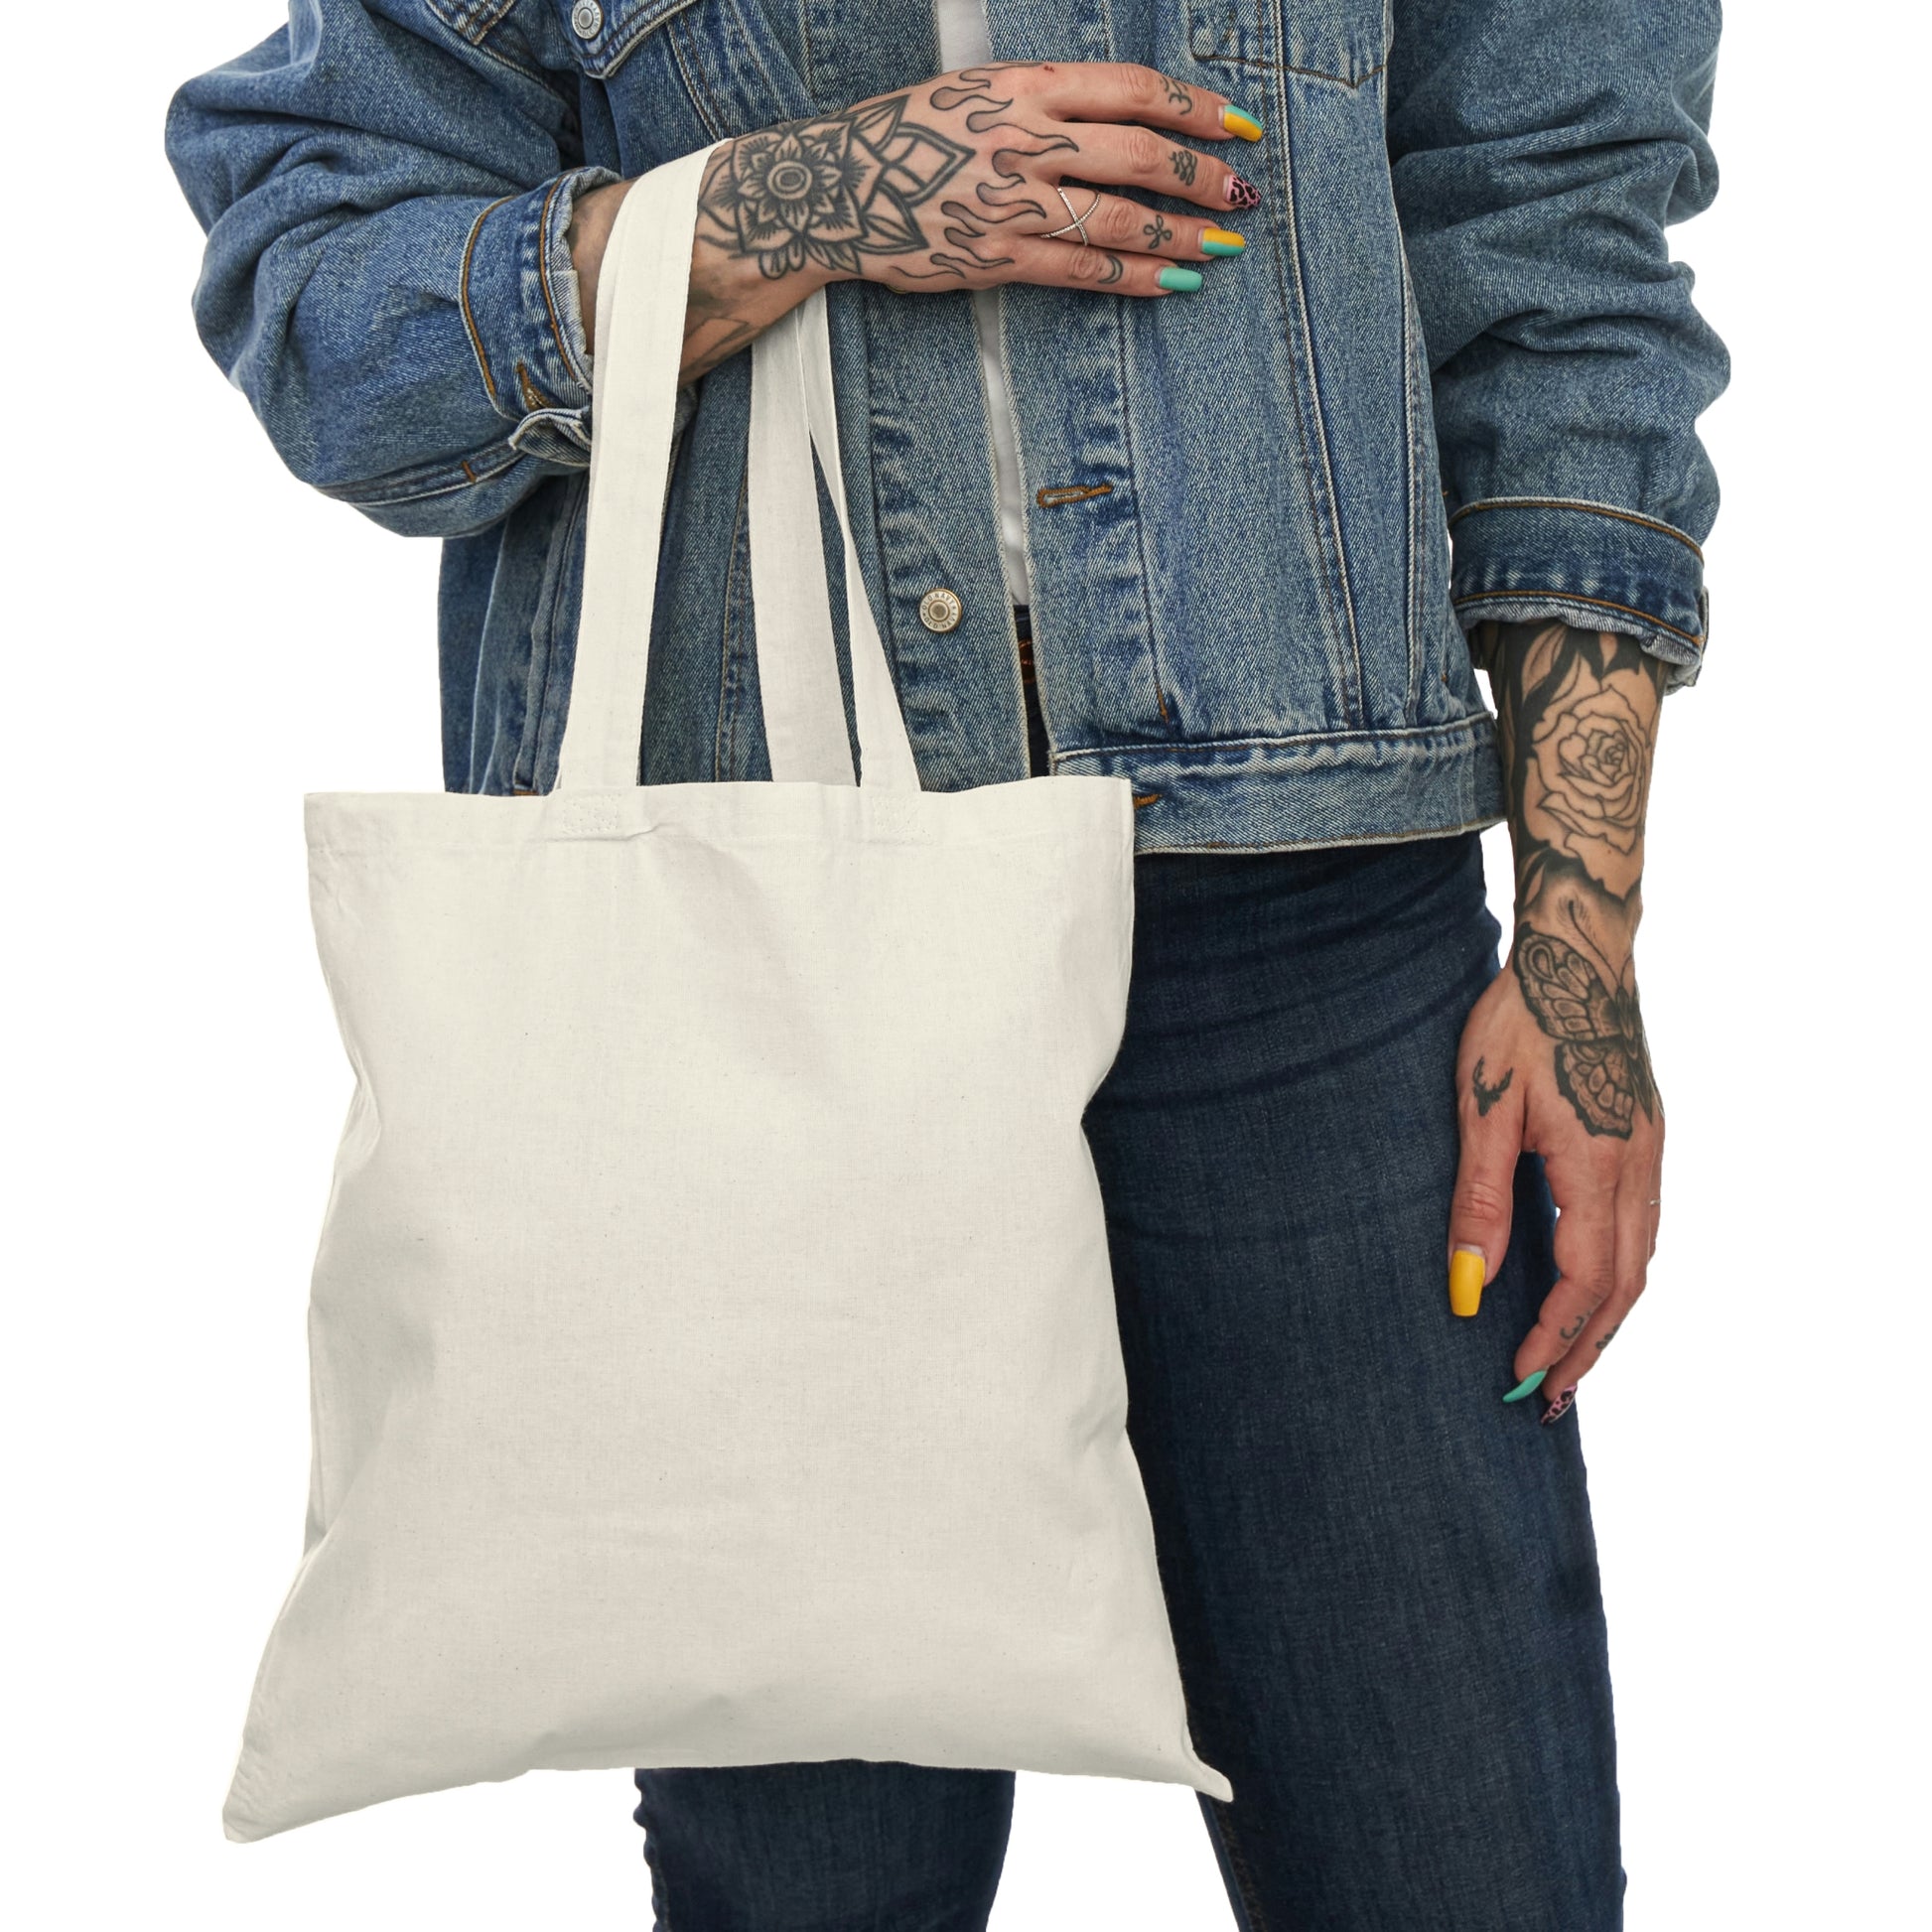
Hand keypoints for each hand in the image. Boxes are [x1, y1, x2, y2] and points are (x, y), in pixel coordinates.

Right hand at [572, 63, 1262, 379]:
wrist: (834, 189)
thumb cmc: (907, 138)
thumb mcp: (976, 91)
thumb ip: (1045, 101)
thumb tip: (1120, 118)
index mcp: (1024, 85)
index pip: (1132, 90)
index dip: (1194, 108)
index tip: (1238, 124)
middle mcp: (1025, 139)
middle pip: (1140, 154)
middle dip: (1202, 175)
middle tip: (1242, 192)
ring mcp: (1012, 201)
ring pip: (1121, 217)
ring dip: (1182, 233)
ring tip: (1223, 242)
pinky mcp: (998, 257)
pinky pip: (1083, 267)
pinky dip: (1136, 275)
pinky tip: (1174, 281)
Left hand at [1448, 620, 1670, 1421]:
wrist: (1579, 953)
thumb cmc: (1516, 1020)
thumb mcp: (1482, 1108)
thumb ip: (1478, 1200)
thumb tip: (1469, 1285)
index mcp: (1598, 1165)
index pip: (1584, 1282)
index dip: (1552, 1338)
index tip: (1517, 1380)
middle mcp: (1640, 1167)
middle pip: (1624, 1286)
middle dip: (1585, 1348)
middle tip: (1545, 1398)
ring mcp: (1652, 1151)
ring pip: (1641, 1261)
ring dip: (1606, 1318)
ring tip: (1565, 1361)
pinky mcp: (1649, 1136)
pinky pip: (1643, 1228)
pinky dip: (1618, 1275)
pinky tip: (1589, 1287)